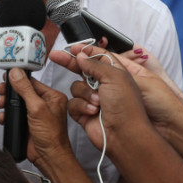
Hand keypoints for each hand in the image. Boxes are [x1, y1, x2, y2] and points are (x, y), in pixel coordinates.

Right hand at [0, 68, 71, 168]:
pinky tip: (4, 117)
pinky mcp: (27, 124)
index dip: (18, 79)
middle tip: (1, 91)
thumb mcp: (37, 108)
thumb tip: (16, 74)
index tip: (7, 76)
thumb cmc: (52, 137)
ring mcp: (35, 114)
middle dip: (10, 92)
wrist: (49, 157)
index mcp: (52, 97)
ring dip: (6, 103)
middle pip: (22, 91)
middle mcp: (44, 104)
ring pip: (16, 103)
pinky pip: (14, 115)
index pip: (32, 82)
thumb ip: (25, 90)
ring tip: (1, 104)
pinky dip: (7, 115)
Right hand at [50, 44, 182, 138]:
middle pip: (82, 69)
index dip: (84, 51)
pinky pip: (73, 103)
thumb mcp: (114, 77)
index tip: (71, 48)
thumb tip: (81, 56)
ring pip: (76, 87)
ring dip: (85, 93)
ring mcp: (93, 99)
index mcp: (114, 73)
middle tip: (55, 56)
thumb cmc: (127, 106)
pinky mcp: (84, 113)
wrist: (124, 135)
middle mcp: (103, 85)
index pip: (97, 57)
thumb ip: (95, 64)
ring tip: (98, 103)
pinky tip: (92, 112)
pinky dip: (81, 106)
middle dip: (70, 63)